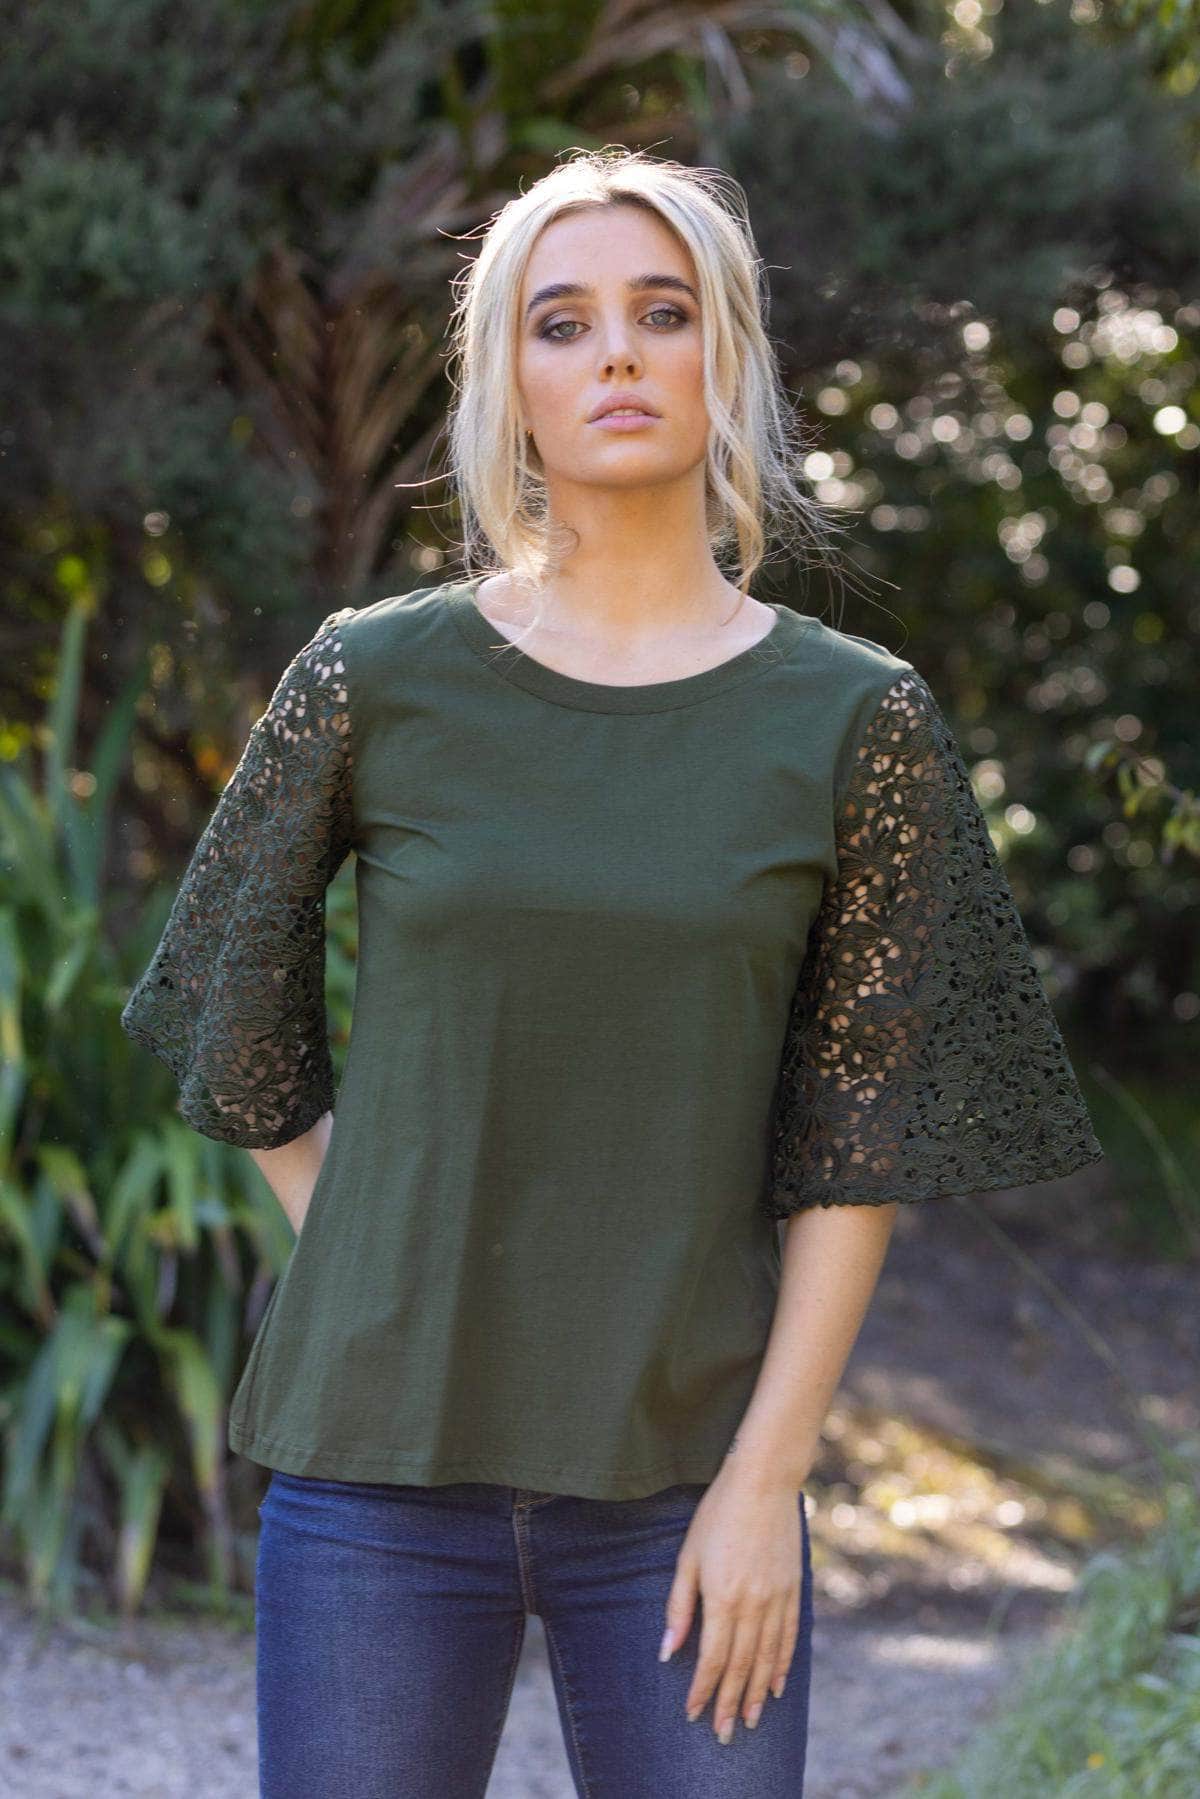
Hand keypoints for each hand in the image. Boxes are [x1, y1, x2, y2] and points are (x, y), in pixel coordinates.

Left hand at [658, 1470, 804, 1741]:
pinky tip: (778, 1685)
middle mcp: (754, 1605)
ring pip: (768, 1659)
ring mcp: (778, 1598)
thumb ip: (680, 1607)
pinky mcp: (793, 1589)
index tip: (693, 1713)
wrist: (764, 1482)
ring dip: (758, 1693)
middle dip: (731, 1703)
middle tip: (724, 1734)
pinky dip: (783, 1665)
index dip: (702, 1689)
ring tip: (752, 1720)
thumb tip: (667, 1652)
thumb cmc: (718, 1514)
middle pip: (742, 1666)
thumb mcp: (688, 1556)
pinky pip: (789, 1638)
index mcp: (722, 1598)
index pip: (713, 1659)